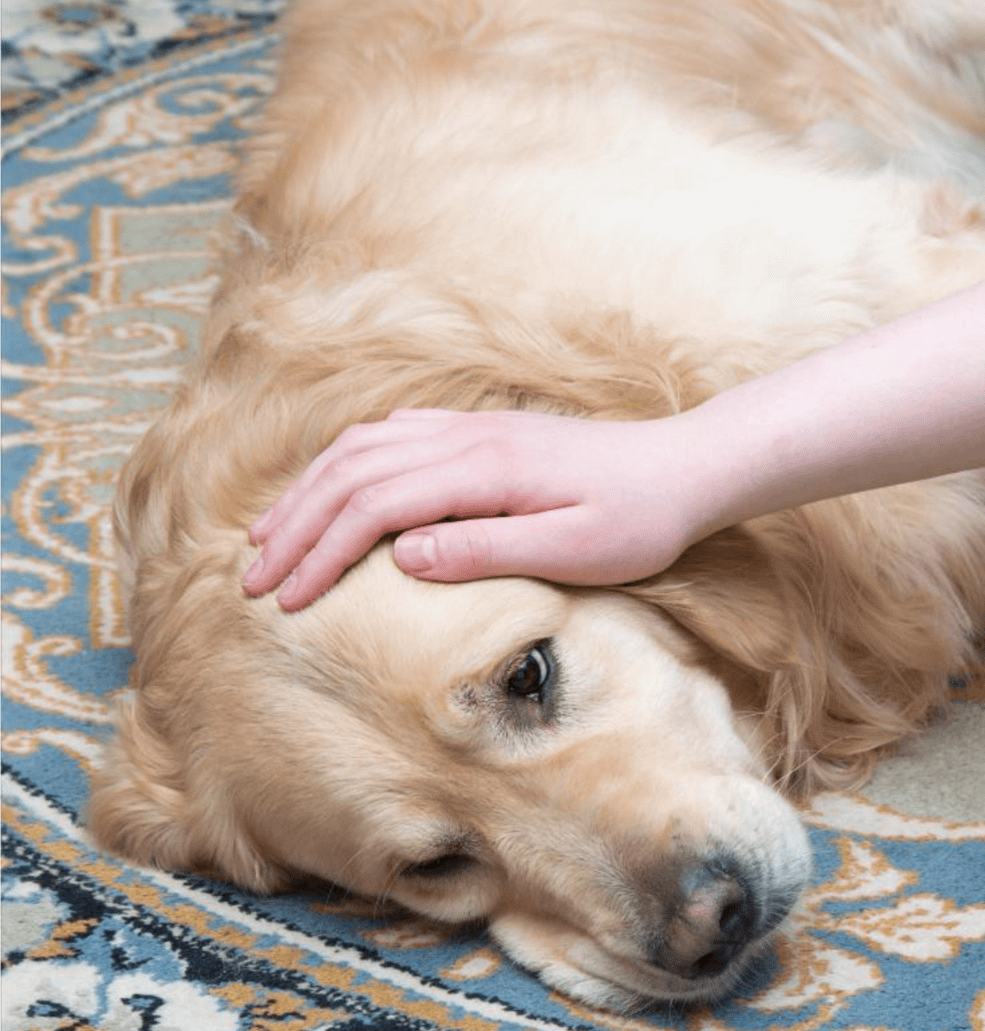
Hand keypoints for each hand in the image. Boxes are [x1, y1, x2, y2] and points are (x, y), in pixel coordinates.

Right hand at [243, 408, 704, 608]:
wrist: (686, 467)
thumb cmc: (640, 520)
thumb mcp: (575, 550)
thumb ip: (487, 550)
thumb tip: (403, 557)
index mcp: (482, 469)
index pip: (373, 507)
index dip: (320, 554)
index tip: (284, 602)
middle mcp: (465, 437)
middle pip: (350, 472)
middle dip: (294, 526)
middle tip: (252, 579)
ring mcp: (470, 428)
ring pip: (362, 448)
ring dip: (308, 492)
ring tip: (270, 537)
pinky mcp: (481, 432)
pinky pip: (391, 435)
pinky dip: (345, 463)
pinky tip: (332, 488)